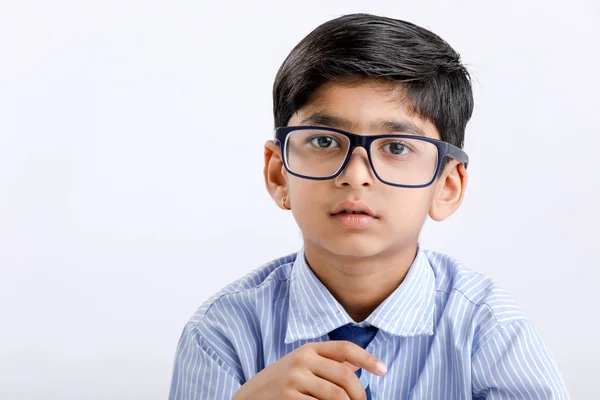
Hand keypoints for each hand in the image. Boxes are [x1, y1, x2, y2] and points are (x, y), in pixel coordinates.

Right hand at [232, 340, 386, 399]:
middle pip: (345, 376)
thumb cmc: (280, 382)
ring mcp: (294, 380)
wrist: (249, 397)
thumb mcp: (301, 364)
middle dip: (360, 394)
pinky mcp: (288, 399)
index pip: (345, 348)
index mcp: (309, 349)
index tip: (383, 370)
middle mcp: (302, 361)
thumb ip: (327, 361)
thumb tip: (358, 361)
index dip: (367, 359)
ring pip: (336, 396)